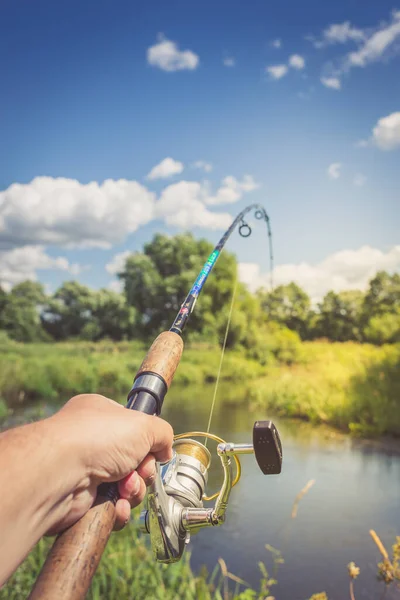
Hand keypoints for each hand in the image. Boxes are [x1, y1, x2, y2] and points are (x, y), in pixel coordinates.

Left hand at [47, 394, 173, 532]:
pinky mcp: (81, 500)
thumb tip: (165, 451)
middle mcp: (91, 441)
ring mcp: (85, 470)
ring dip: (133, 491)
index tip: (154, 452)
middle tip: (139, 472)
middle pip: (132, 461)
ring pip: (124, 487)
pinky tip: (119, 506)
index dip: (147, 443)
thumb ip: (163, 433)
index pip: (133, 429)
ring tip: (126, 489)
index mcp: (101, 415)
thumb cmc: (98, 437)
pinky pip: (111, 508)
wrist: (60, 471)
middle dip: (142, 472)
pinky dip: (120, 510)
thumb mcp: (144, 424)